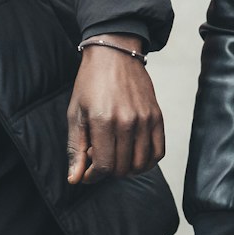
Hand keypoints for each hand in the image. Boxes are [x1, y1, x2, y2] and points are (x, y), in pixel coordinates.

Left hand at [65, 39, 163, 183]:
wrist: (114, 55)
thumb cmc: (90, 83)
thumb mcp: (75, 114)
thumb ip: (75, 148)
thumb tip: (74, 179)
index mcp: (103, 120)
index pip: (104, 166)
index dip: (93, 176)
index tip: (87, 172)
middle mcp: (127, 121)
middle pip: (122, 168)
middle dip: (107, 171)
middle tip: (98, 158)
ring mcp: (145, 119)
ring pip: (140, 164)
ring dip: (126, 168)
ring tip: (115, 154)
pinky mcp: (157, 116)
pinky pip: (158, 152)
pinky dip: (147, 161)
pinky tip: (133, 156)